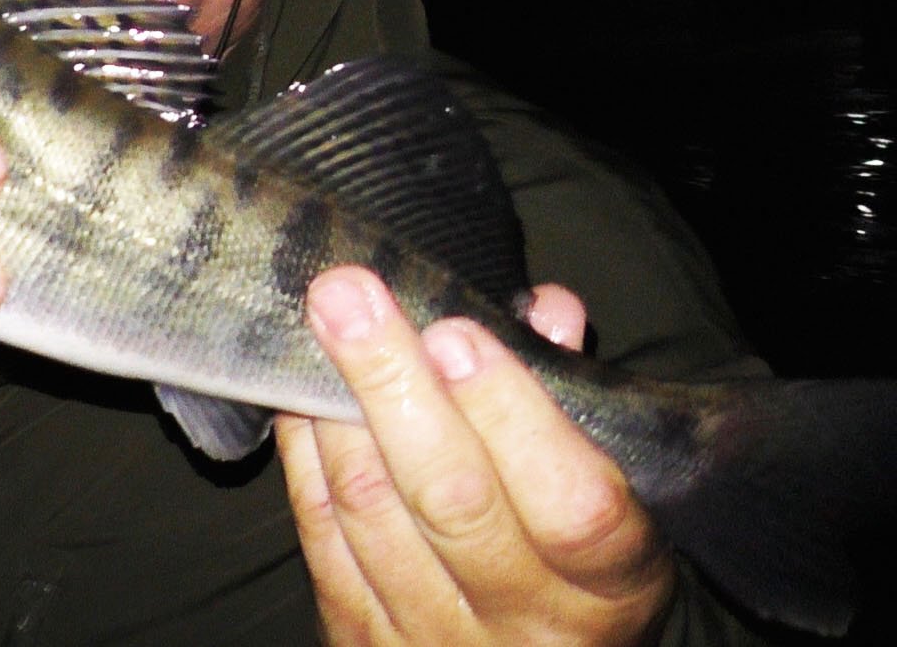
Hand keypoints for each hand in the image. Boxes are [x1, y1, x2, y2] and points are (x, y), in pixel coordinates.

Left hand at [275, 268, 675, 644]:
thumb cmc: (572, 561)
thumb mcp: (607, 493)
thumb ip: (576, 398)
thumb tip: (545, 309)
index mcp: (608, 587)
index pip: (571, 505)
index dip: (511, 414)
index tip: (457, 332)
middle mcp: (522, 622)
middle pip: (449, 499)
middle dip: (392, 384)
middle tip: (349, 298)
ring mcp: (435, 636)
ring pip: (370, 511)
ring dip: (338, 410)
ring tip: (322, 325)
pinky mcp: (360, 638)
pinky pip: (320, 534)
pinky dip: (305, 453)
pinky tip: (301, 392)